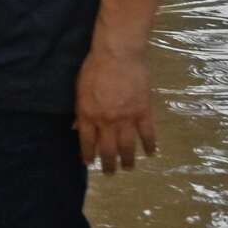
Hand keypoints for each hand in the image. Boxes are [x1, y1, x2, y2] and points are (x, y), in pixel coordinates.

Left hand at [74, 44, 157, 175]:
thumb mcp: (80, 89)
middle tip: (109, 173)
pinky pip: (148, 133)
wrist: (118, 54)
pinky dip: (150, 145)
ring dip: (128, 160)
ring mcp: (126, 118)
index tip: (90, 163)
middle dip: (108, 164)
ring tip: (128, 168)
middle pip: (107, 149)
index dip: (88, 155)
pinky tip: (151, 153)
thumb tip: (76, 127)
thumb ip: (80, 110)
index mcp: (88, 115)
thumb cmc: (94, 68)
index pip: (87, 142)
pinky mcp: (143, 111)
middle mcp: (106, 121)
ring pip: (127, 146)